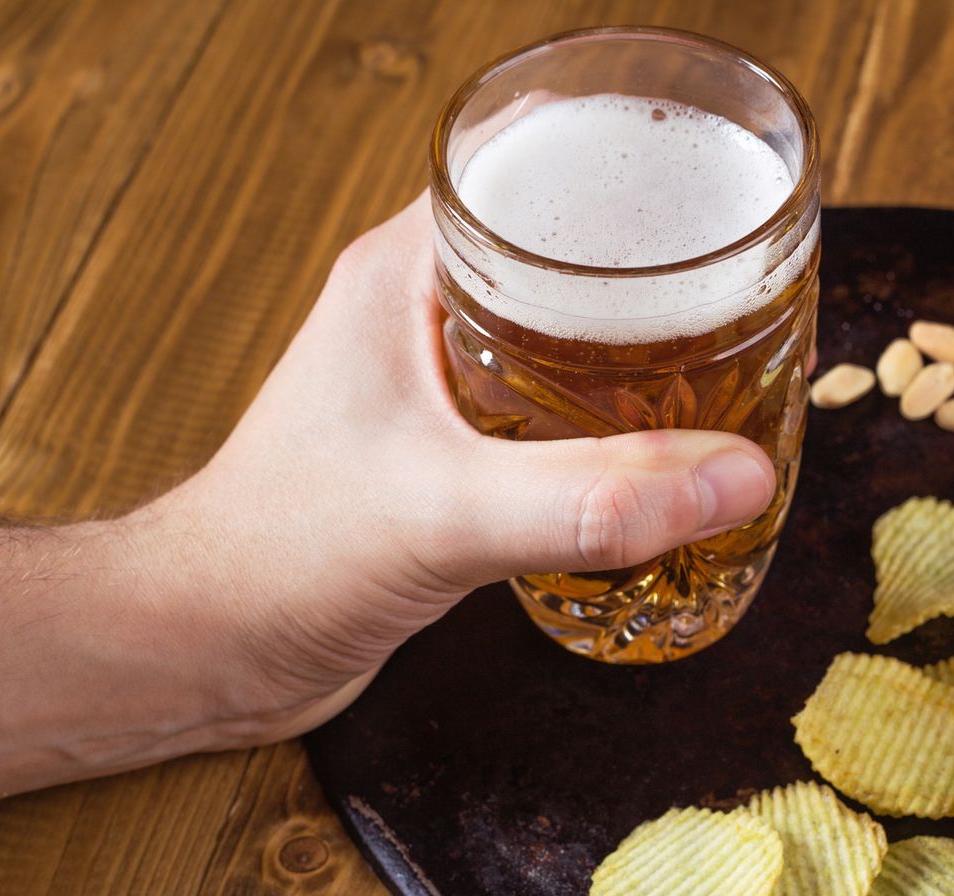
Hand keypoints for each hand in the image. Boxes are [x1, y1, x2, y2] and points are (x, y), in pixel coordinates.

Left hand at [141, 193, 778, 744]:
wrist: (209, 650)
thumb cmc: (283, 555)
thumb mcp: (451, 515)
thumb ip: (593, 498)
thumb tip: (737, 476)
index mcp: (408, 274)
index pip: (537, 187)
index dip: (633, 199)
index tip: (713, 233)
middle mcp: (423, 316)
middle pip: (568, 269)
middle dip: (658, 293)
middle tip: (743, 322)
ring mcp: (433, 387)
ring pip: (564, 349)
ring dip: (637, 372)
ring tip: (723, 391)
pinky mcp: (445, 458)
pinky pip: (549, 421)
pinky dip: (607, 438)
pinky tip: (654, 472)